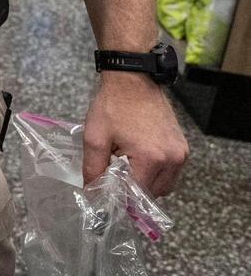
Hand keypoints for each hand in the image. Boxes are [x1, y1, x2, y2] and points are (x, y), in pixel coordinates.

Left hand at [82, 73, 188, 196]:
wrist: (132, 80)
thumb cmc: (113, 105)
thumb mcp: (94, 137)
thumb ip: (93, 169)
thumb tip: (93, 193)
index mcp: (151, 158)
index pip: (136, 194)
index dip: (119, 195)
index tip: (107, 190)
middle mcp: (172, 159)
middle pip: (152, 194)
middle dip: (133, 189)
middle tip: (116, 171)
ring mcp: (181, 153)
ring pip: (164, 186)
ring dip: (146, 182)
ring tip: (127, 162)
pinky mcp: (183, 147)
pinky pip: (171, 173)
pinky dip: (156, 172)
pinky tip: (139, 157)